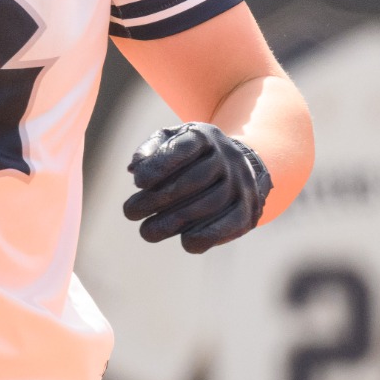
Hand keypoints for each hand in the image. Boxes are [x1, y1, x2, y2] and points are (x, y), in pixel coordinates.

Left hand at [123, 121, 271, 253]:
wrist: (237, 166)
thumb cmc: (190, 155)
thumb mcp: (171, 141)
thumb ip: (151, 149)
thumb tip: (135, 168)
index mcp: (205, 136)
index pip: (184, 148)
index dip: (160, 164)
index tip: (138, 182)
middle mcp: (227, 157)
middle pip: (193, 180)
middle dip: (158, 199)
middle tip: (130, 213)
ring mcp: (241, 182)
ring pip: (210, 204)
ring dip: (175, 222)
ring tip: (147, 232)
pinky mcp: (248, 207)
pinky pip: (230, 223)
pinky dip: (208, 235)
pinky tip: (186, 243)